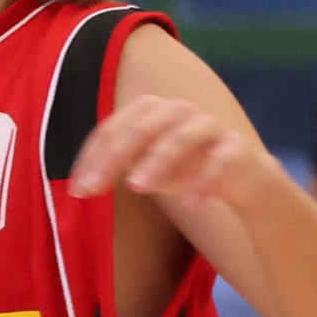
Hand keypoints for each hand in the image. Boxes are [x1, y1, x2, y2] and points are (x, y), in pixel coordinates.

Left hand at [63, 91, 283, 222]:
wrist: (239, 174)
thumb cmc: (180, 166)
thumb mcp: (142, 165)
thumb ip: (113, 170)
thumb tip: (79, 189)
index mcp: (150, 111)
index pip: (113, 128)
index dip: (92, 157)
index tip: (78, 190)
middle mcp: (179, 112)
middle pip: (142, 128)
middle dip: (114, 158)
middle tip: (94, 188)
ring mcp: (210, 127)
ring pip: (182, 137)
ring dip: (157, 161)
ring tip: (137, 188)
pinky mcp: (237, 148)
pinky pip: (221, 160)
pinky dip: (205, 180)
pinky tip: (190, 204)